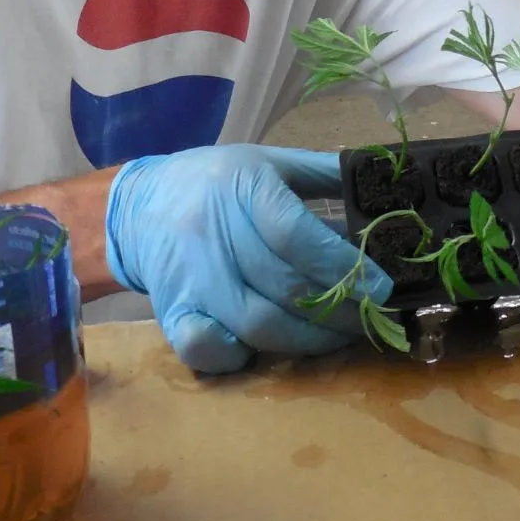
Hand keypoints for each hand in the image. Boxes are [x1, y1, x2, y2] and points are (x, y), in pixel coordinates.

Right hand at [104, 144, 391, 373]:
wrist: (138, 206)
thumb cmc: (216, 182)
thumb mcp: (268, 161)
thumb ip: (322, 172)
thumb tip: (378, 185)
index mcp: (242, 186)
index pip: (295, 233)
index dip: (342, 266)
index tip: (381, 289)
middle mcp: (213, 232)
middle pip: (283, 286)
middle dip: (338, 311)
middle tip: (371, 319)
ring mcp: (189, 277)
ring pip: (255, 324)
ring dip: (307, 340)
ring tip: (339, 336)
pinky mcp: (170, 312)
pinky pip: (205, 350)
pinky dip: (240, 359)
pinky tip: (271, 351)